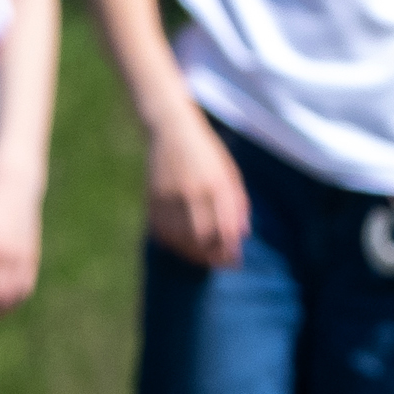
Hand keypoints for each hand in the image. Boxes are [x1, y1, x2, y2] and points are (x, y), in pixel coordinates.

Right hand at [141, 115, 249, 269]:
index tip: (234, 260)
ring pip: (180, 238)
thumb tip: (241, 235)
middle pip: (201, 237)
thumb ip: (237, 203)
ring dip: (193, 253)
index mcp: (216, 183)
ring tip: (203, 256)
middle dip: (212, 255)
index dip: (229, 249)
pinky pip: (162, 231)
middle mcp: (192, 191)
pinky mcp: (152, 199)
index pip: (225, 227)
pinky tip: (183, 244)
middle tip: (220, 262)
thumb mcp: (229, 172)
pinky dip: (174, 243)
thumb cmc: (207, 154)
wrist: (171, 130)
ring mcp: (169, 196)